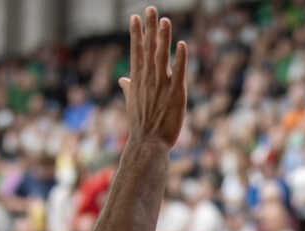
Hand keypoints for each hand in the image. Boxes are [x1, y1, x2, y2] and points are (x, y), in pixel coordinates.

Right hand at [118, 7, 187, 148]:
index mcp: (138, 80)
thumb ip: (129, 88)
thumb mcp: (133, 103)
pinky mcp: (176, 94)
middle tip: (151, 8)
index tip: (135, 17)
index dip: (136, 33)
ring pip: (162, 57)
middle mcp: (148, 79)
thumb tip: (122, 81)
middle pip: (148, 48)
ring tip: (164, 20)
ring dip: (163, 38)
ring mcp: (162, 86)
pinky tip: (182, 44)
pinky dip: (180, 58)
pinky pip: (179, 72)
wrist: (149, 143)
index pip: (137, 51)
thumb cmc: (141, 125)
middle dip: (149, 28)